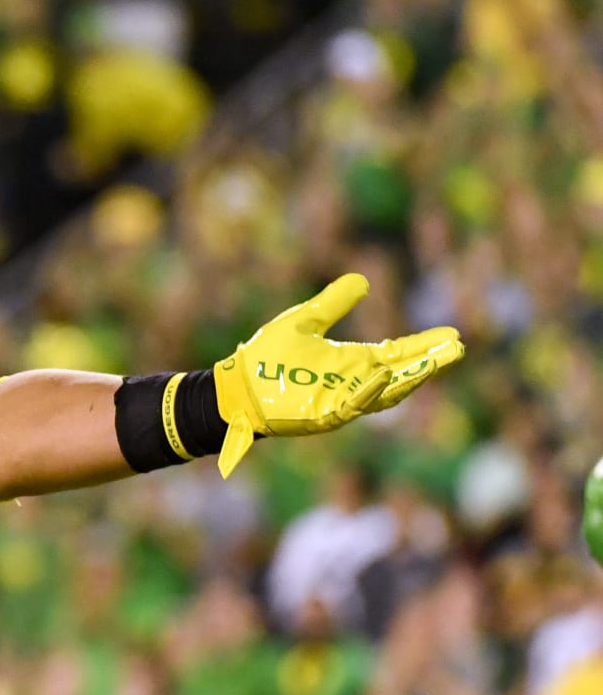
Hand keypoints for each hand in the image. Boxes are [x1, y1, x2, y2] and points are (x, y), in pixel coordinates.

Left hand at [213, 274, 463, 476]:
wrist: (235, 386)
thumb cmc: (267, 357)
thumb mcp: (305, 321)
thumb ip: (333, 303)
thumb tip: (364, 281)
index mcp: (352, 362)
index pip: (397, 354)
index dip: (425, 346)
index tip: (453, 336)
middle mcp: (353, 383)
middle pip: (401, 374)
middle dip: (429, 363)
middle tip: (458, 349)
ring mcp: (340, 400)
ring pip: (383, 394)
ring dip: (409, 379)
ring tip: (435, 362)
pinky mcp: (322, 413)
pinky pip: (351, 404)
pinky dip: (368, 392)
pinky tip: (384, 375)